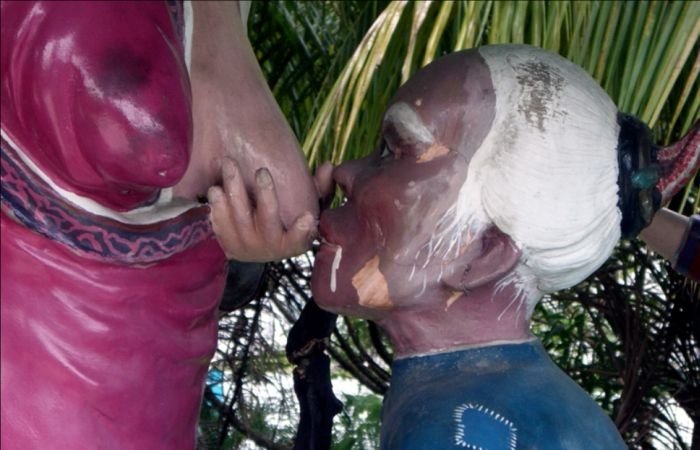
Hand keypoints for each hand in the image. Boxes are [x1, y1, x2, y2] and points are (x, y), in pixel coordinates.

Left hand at [208, 158, 333, 261]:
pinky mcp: (227, 245)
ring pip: (240, 222)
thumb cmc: (288, 220)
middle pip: (268, 222)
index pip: (299, 239)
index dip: (302, 231)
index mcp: (293, 243)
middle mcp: (270, 248)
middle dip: (266, 197)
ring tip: (229, 171)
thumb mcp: (308, 205)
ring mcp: (247, 248)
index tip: (307, 216)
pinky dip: (218, 210)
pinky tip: (215, 191)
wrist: (257, 244)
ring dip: (234, 196)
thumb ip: (320, 187)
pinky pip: (220, 228)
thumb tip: (328, 166)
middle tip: (262, 172)